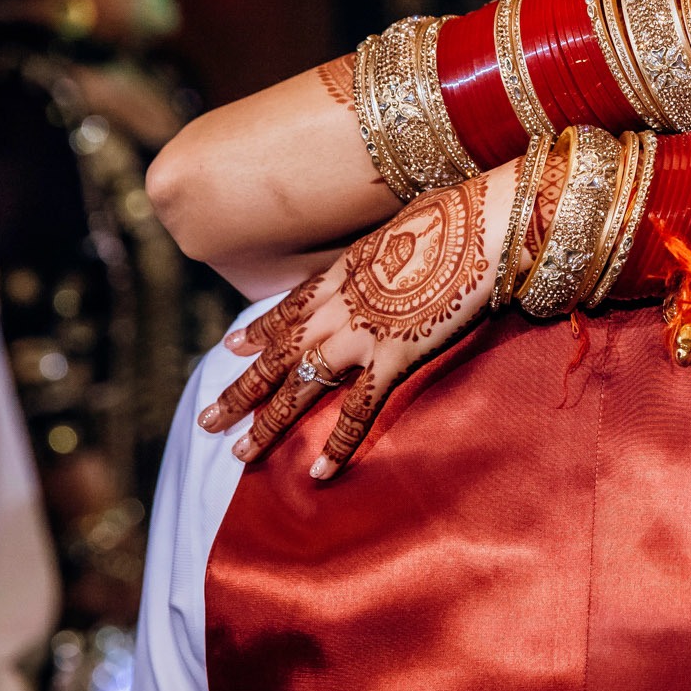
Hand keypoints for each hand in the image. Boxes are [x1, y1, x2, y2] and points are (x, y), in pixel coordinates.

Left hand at [196, 175, 500, 477]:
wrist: (482, 226)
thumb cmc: (459, 218)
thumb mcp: (407, 228)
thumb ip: (393, 252)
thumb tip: (402, 251)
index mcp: (343, 273)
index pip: (288, 309)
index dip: (257, 331)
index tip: (230, 347)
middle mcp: (339, 308)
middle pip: (277, 356)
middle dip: (239, 390)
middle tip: (207, 419)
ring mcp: (361, 335)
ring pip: (299, 387)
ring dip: (266, 423)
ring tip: (237, 452)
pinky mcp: (394, 358)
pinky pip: (358, 410)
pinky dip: (338, 444)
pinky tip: (319, 472)